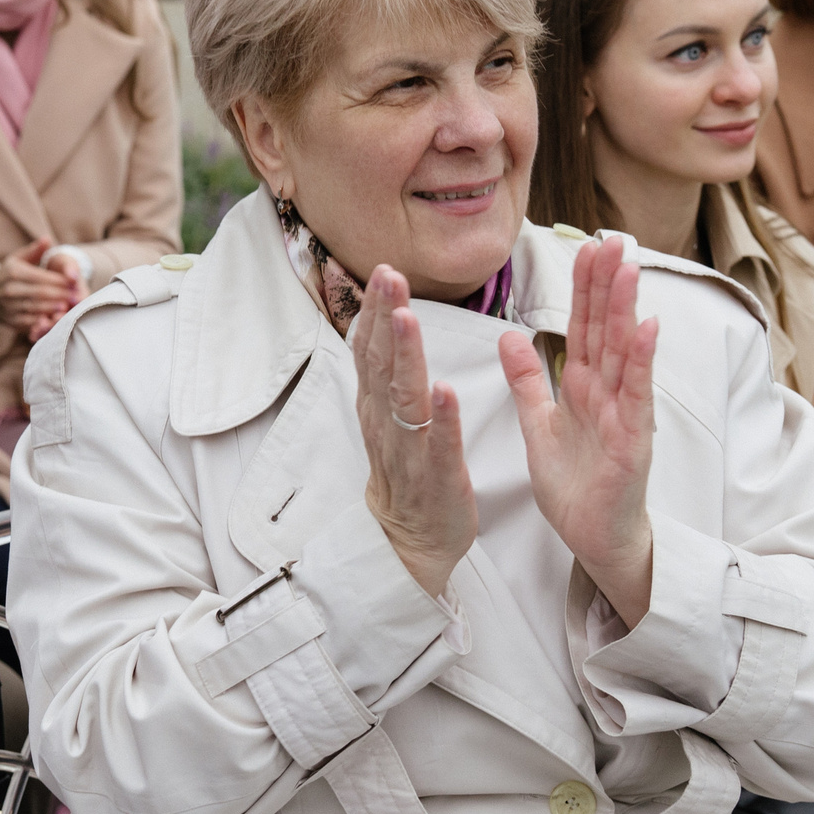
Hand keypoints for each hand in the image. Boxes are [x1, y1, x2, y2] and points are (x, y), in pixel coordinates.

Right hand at [0, 237, 82, 339]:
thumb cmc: (7, 275)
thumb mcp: (17, 259)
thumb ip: (34, 251)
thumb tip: (47, 239)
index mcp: (14, 272)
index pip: (42, 277)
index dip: (60, 281)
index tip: (74, 282)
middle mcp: (10, 289)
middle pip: (41, 293)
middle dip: (61, 295)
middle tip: (76, 297)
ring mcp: (9, 307)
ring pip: (36, 308)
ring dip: (54, 309)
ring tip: (68, 307)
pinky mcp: (11, 321)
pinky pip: (29, 322)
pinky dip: (43, 321)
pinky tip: (54, 319)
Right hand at [351, 265, 476, 596]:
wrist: (408, 543)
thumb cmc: (407, 475)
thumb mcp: (387, 417)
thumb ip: (387, 372)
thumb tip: (384, 319)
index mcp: (377, 407)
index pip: (369, 350)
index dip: (374, 310)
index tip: (382, 270)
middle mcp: (386, 423)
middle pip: (380, 364)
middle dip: (383, 317)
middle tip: (388, 276)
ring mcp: (409, 451)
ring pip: (403, 398)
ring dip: (404, 356)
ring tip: (406, 319)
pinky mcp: (438, 478)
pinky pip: (438, 445)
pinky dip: (440, 418)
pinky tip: (444, 390)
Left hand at [500, 240, 658, 624]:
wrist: (591, 537)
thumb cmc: (574, 484)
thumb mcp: (538, 424)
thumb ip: (527, 380)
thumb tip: (509, 335)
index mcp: (581, 386)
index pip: (583, 327)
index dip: (583, 288)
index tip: (585, 247)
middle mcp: (607, 393)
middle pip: (606, 328)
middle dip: (607, 284)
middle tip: (611, 239)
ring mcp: (624, 414)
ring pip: (625, 352)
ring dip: (627, 310)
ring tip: (629, 268)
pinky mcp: (633, 440)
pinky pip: (636, 395)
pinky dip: (642, 361)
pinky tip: (648, 328)